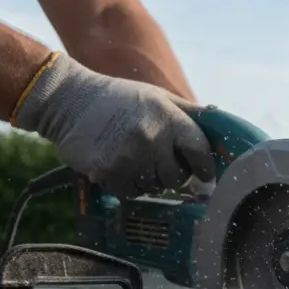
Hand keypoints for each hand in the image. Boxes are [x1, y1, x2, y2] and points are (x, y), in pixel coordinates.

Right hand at [12, 53, 214, 198]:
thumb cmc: (117, 98)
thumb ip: (187, 114)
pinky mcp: (108, 170)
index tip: (204, 174)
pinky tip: (116, 165)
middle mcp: (151, 136)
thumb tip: (222, 128)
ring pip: (153, 187)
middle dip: (170, 173)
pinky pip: (130, 192)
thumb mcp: (156, 97)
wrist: (67, 100)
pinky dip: (126, 184)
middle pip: (177, 176)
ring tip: (131, 158)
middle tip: (155, 161)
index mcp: (167, 116)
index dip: (204, 167)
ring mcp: (129, 155)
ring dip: (146, 179)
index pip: (200, 151)